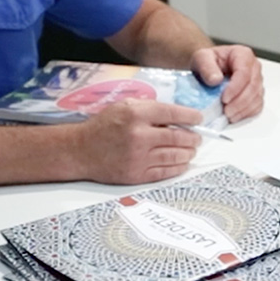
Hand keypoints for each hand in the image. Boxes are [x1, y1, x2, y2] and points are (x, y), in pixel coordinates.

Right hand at [71, 99, 203, 183]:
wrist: (80, 150)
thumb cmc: (103, 126)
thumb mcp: (124, 106)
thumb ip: (149, 108)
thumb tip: (177, 115)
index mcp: (136, 114)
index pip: (173, 113)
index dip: (191, 116)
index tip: (199, 118)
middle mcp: (138, 135)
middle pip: (177, 137)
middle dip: (193, 137)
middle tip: (197, 137)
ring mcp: (138, 157)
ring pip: (174, 155)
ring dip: (188, 153)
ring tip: (192, 150)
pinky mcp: (136, 174)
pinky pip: (164, 172)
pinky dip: (178, 168)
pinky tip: (183, 163)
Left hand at [190, 44, 264, 121]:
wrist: (209, 68)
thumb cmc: (208, 61)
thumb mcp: (201, 58)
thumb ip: (207, 67)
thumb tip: (216, 80)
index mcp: (243, 54)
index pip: (244, 72)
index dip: (236, 88)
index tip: (224, 98)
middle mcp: (254, 67)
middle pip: (253, 87)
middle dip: (239, 102)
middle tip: (226, 110)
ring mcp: (257, 80)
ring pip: (256, 97)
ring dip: (243, 109)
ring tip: (228, 114)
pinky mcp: (256, 93)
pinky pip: (257, 105)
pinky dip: (247, 113)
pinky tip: (235, 115)